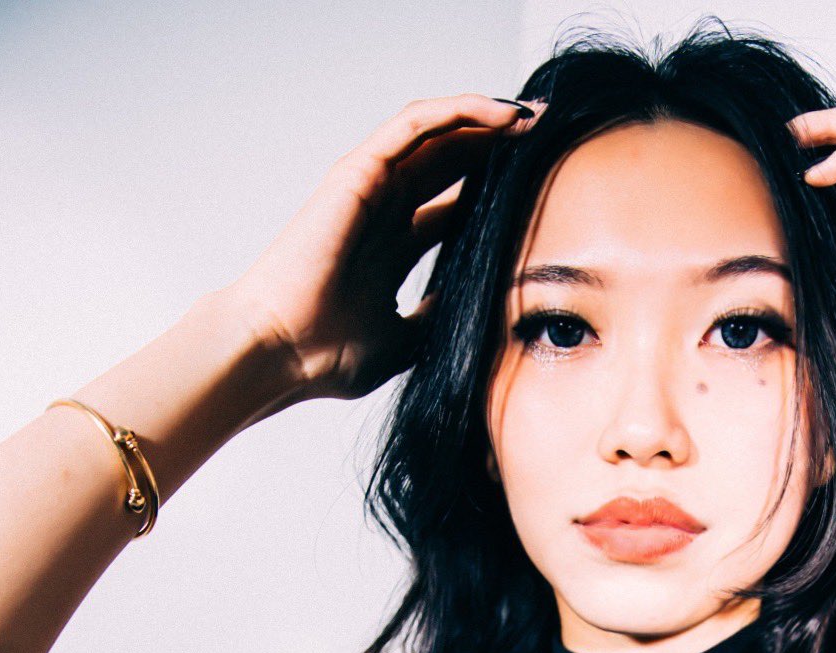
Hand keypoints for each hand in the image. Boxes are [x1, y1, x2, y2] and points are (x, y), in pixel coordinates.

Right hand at [225, 93, 540, 405]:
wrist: (283, 353)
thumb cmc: (329, 355)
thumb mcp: (409, 339)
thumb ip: (440, 314)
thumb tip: (486, 306)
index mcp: (393, 246)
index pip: (455, 205)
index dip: (498, 194)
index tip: (547, 192)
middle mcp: (383, 210)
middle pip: (451, 163)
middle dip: (501, 149)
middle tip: (552, 141)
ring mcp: (370, 188)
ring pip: (437, 134)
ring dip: (487, 120)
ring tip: (534, 119)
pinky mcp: (359, 172)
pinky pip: (415, 126)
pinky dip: (457, 113)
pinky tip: (500, 115)